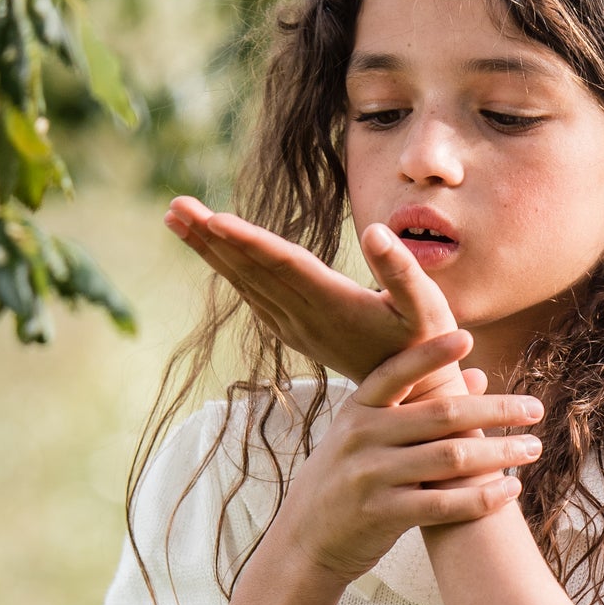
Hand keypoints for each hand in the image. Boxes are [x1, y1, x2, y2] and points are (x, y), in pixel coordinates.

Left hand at [163, 200, 466, 399]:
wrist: (412, 399)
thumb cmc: (427, 346)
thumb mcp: (429, 307)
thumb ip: (403, 271)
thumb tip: (375, 233)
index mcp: (334, 304)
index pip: (283, 266)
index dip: (247, 242)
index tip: (211, 219)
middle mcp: (306, 317)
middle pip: (251, 270)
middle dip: (211, 236)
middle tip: (174, 205)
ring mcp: (297, 326)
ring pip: (245, 281)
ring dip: (210, 249)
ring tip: (177, 217)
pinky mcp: (296, 331)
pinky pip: (253, 295)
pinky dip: (228, 269)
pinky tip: (209, 249)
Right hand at [272, 332, 542, 589]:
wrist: (306, 541)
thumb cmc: (346, 480)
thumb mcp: (367, 436)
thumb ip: (419, 405)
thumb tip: (478, 375)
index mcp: (358, 409)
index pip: (397, 373)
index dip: (430, 354)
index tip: (469, 337)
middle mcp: (362, 437)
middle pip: (441, 415)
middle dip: (494, 410)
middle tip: (535, 409)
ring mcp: (370, 476)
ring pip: (450, 458)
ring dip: (499, 452)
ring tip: (532, 448)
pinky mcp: (382, 515)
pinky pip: (444, 505)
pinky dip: (483, 498)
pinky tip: (511, 490)